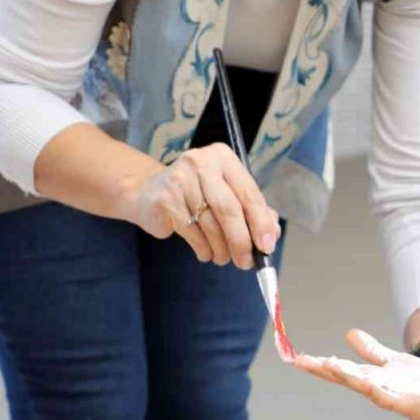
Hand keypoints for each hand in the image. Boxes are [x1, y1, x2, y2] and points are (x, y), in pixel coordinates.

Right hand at [129, 143, 279, 267]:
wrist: (148, 192)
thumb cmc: (197, 195)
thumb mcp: (226, 195)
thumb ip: (252, 211)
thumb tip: (271, 235)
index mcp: (223, 157)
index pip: (249, 193)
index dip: (261, 222)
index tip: (268, 246)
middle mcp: (201, 163)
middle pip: (229, 209)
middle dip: (241, 241)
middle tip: (246, 262)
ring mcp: (180, 180)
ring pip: (210, 224)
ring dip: (222, 249)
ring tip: (223, 258)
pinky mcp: (165, 200)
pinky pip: (192, 232)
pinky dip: (204, 248)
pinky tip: (206, 252)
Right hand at [294, 328, 419, 419]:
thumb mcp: (394, 361)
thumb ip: (372, 350)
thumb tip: (349, 333)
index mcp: (374, 378)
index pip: (342, 370)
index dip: (320, 365)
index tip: (297, 358)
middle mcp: (378, 388)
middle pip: (346, 378)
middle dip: (324, 370)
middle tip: (300, 361)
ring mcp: (392, 396)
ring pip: (363, 385)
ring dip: (346, 376)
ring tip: (326, 365)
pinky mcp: (409, 404)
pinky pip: (390, 397)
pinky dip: (376, 390)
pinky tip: (364, 383)